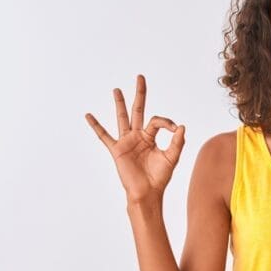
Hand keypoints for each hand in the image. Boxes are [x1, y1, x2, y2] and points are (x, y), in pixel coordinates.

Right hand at [85, 74, 185, 202]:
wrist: (147, 193)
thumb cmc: (159, 177)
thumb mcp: (172, 157)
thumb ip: (177, 142)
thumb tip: (181, 126)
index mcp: (150, 137)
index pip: (157, 121)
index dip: (166, 122)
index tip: (174, 129)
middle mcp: (138, 136)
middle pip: (138, 110)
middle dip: (140, 94)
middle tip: (140, 77)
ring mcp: (126, 142)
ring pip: (122, 118)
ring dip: (119, 103)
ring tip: (117, 89)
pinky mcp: (117, 150)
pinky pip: (104, 136)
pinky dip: (96, 125)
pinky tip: (88, 115)